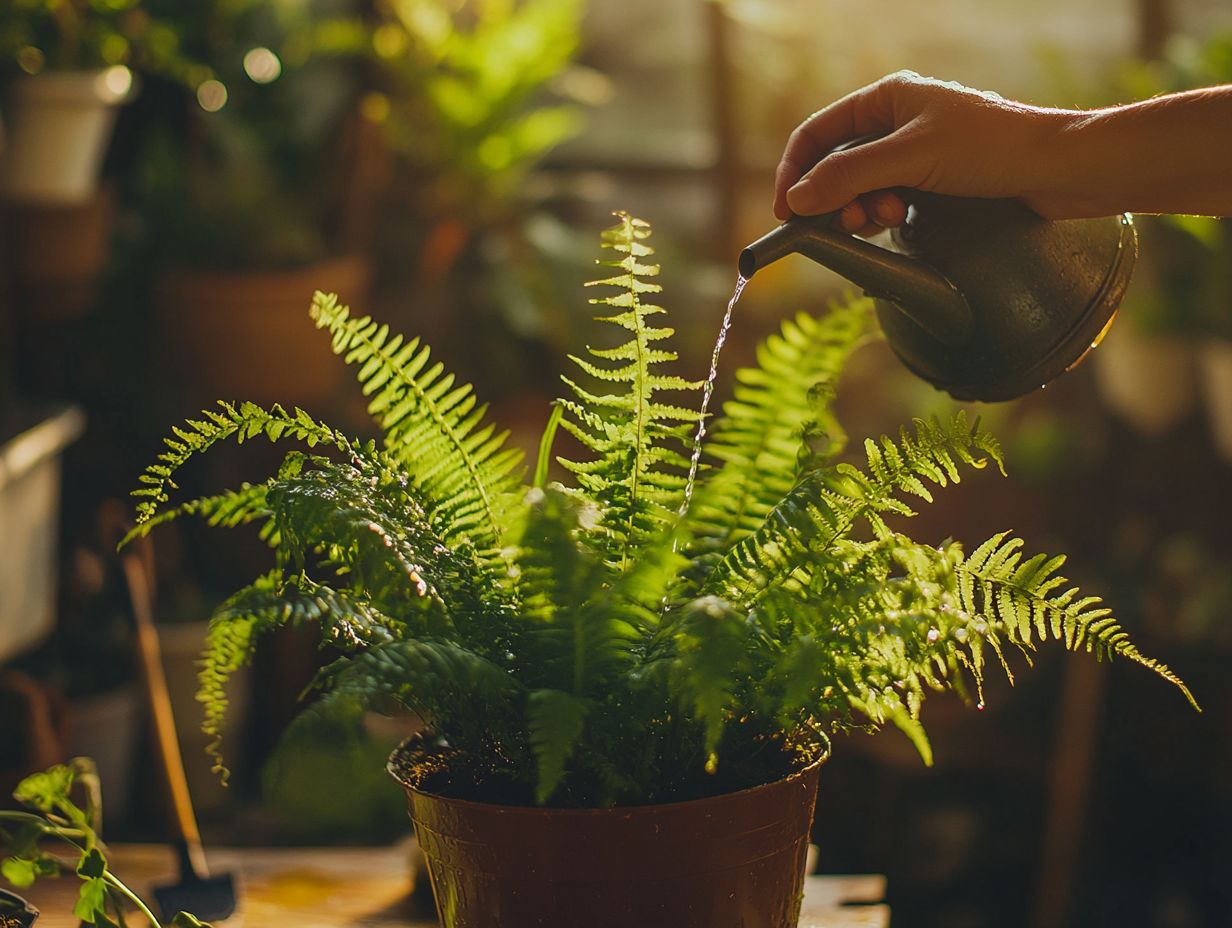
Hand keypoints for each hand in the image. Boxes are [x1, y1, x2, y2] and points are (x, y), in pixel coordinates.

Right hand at [773, 71, 1072, 232]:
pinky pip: (886, 199)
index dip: (795, 172)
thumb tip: (796, 200)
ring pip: (860, 187)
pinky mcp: (931, 180)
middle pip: (835, 165)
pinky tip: (898, 222)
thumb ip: (848, 177)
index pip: (817, 134)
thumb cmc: (992, 148)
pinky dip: (882, 215)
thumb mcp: (910, 159)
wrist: (1057, 170)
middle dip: (834, 197)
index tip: (787, 211)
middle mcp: (896, 121)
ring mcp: (914, 152)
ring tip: (883, 219)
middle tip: (846, 223)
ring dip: (861, 209)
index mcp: (887, 97)